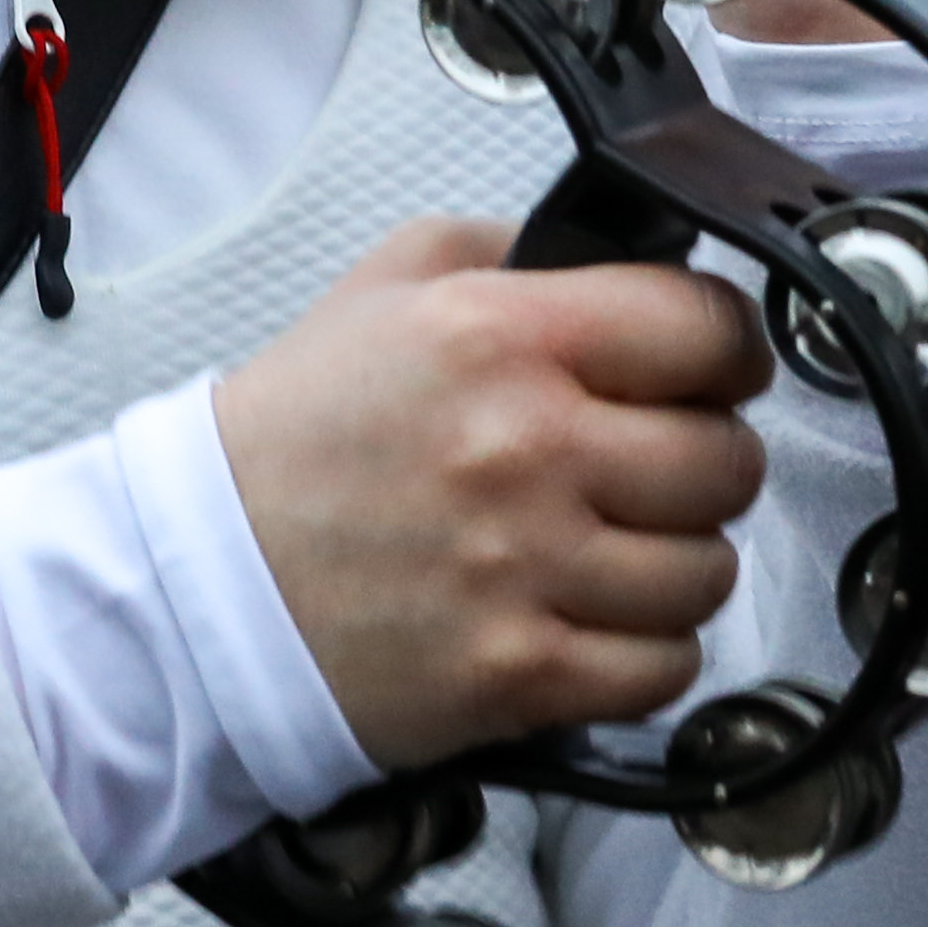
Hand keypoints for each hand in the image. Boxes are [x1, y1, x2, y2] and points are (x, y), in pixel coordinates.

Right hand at [216, 220, 774, 764]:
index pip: (706, 329)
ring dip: (675, 562)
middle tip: (649, 467)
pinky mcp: (519, 675)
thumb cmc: (297, 437)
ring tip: (610, 550)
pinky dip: (645, 651)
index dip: (725, 352)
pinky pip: (666, 667)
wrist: (200, 578)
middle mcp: (524, 446)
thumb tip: (638, 263)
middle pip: (727, 460)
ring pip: (709, 571)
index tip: (708, 372)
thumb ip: (522, 252)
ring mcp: (525, 568)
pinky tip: (589, 618)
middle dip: (703, 461)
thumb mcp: (392, 284)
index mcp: (500, 334)